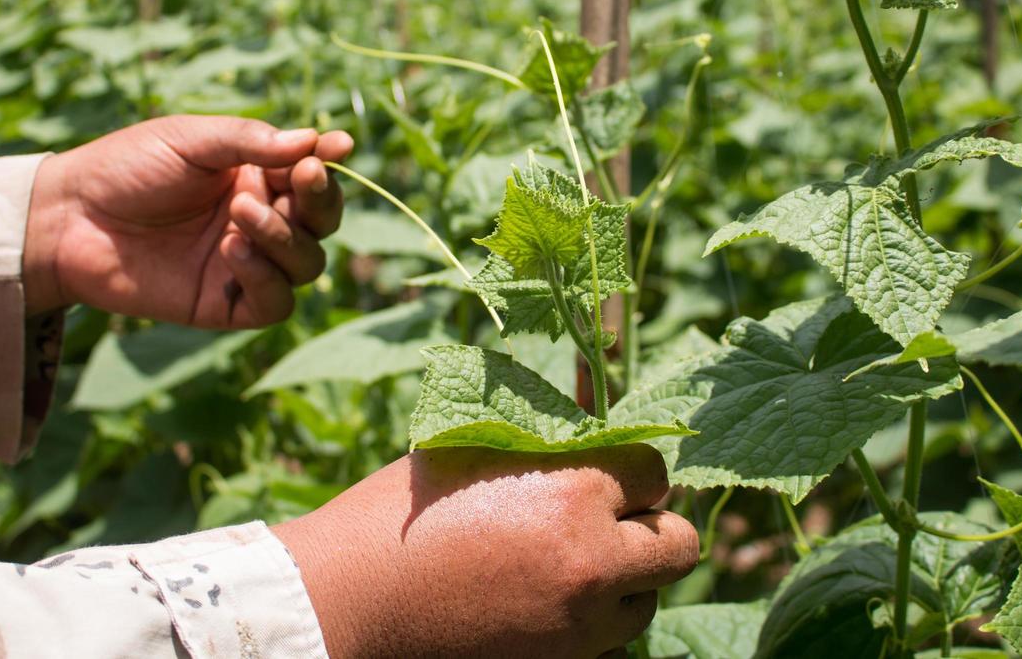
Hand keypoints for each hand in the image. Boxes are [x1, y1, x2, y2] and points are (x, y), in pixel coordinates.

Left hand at [24, 115, 353, 326]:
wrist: (68, 218)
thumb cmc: (126, 167)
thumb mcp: (190, 140)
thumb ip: (251, 142)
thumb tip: (315, 140)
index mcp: (255, 178)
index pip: (312, 178)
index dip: (329, 166)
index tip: (336, 147)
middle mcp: (259, 221)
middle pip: (322, 223)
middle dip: (318, 200)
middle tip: (300, 178)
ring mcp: (245, 265)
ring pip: (307, 263)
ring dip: (285, 236)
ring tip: (240, 212)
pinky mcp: (224, 304)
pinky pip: (275, 302)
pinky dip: (266, 277)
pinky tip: (233, 250)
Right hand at [273, 446, 697, 658]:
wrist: (342, 605)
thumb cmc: (398, 514)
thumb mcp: (472, 448)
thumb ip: (545, 436)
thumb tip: (598, 389)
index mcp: (573, 493)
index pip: (655, 473)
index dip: (630, 472)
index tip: (605, 477)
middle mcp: (590, 563)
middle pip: (678, 547)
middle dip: (649, 530)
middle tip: (609, 524)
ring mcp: (578, 630)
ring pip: (644, 603)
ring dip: (621, 583)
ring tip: (564, 566)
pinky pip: (609, 648)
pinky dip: (591, 629)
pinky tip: (545, 609)